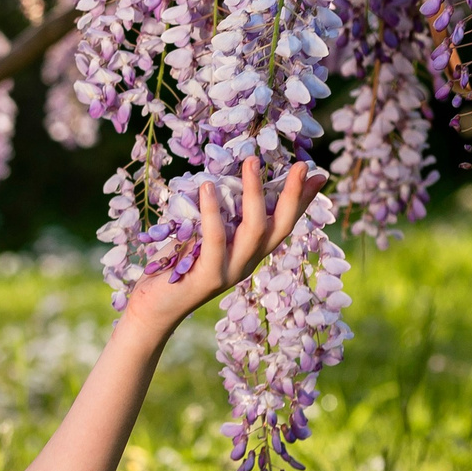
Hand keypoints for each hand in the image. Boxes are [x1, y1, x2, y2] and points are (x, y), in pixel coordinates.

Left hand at [118, 155, 328, 340]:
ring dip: (255, 193)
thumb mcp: (200, 236)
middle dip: (293, 195)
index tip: (318, 176)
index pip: (283, 224)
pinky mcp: (208, 277)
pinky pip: (215, 239)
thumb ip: (218, 217)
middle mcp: (247, 263)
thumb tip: (222, 180)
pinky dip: (213, 211)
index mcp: (250, 253)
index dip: (301, 201)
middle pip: (280, 227)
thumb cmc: (174, 266)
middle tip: (300, 164)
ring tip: (252, 161)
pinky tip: (208, 186)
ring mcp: (230, 272)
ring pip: (254, 229)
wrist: (153, 308)